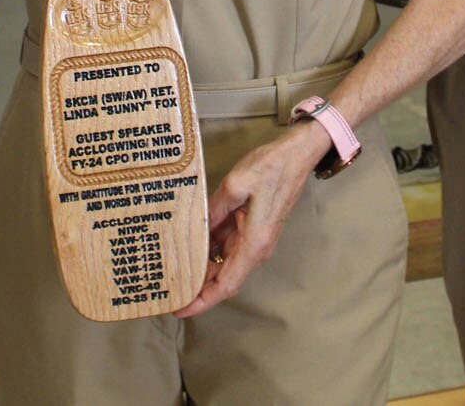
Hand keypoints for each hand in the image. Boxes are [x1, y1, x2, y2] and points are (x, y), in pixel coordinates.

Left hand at [175, 119, 330, 317]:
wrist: (297, 154)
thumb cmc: (272, 167)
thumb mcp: (235, 184)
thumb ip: (213, 210)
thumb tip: (198, 228)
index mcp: (253, 243)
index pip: (225, 285)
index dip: (202, 301)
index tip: (180, 310)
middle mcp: (255, 247)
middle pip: (223, 278)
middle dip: (197, 288)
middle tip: (167, 289)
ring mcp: (254, 238)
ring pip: (224, 262)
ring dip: (202, 268)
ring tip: (173, 268)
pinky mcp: (252, 227)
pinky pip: (228, 245)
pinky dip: (210, 250)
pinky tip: (190, 245)